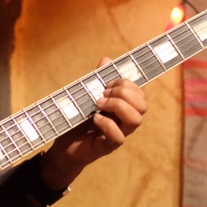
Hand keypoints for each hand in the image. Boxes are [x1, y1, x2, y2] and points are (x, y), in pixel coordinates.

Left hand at [39, 58, 147, 191]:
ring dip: (118, 106)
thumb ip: (97, 80)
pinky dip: (107, 124)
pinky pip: (118, 137)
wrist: (63, 147)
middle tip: (102, 95)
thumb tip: (106, 59)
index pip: (140, 94)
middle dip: (123, 94)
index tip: (106, 84)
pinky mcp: (107, 147)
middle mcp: (125, 122)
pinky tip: (95, 118)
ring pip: (136, 120)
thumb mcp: (86, 96)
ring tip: (99, 105)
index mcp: (123, 109)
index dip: (126, 84)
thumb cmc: (78, 121)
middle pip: (142, 106)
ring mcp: (118, 135)